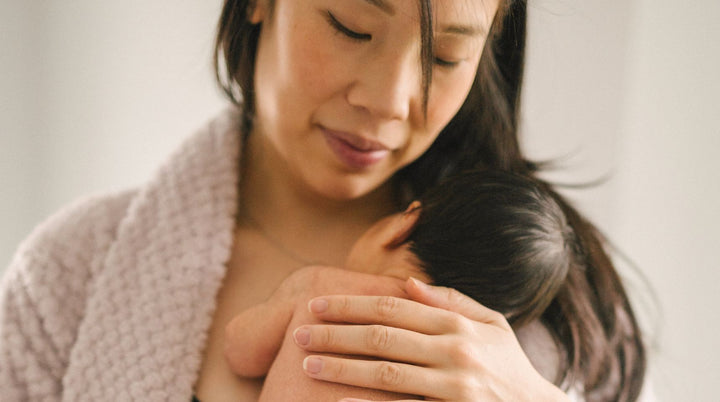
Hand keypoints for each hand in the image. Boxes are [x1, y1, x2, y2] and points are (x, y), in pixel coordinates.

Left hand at [291, 278, 569, 400]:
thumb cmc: (510, 367)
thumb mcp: (492, 325)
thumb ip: (451, 301)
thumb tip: (408, 283)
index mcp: (457, 325)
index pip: (391, 308)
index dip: (350, 304)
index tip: (317, 305)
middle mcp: (455, 352)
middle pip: (381, 337)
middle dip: (335, 333)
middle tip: (299, 333)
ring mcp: (454, 387)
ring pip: (385, 373)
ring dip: (341, 368)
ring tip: (307, 365)